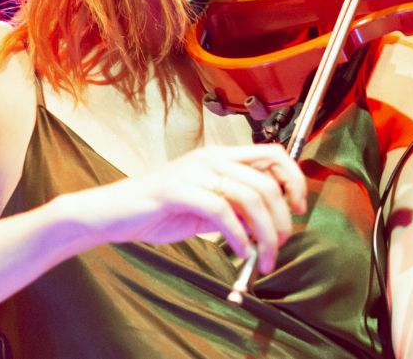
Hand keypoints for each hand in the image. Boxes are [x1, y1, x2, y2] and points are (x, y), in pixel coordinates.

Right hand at [63, 144, 306, 273]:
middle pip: (266, 181)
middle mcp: (212, 157)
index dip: (294, 178)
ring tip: (263, 258)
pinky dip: (237, 236)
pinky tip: (239, 253)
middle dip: (281, 219)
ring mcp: (194, 171)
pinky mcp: (178, 190)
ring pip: (249, 197)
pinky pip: (221, 212)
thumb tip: (268, 224)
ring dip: (263, 233)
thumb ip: (236, 208)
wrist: (113, 213)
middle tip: (279, 245)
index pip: (273, 153)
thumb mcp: (207, 207)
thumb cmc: (160, 209)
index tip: (299, 207)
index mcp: (221, 155)